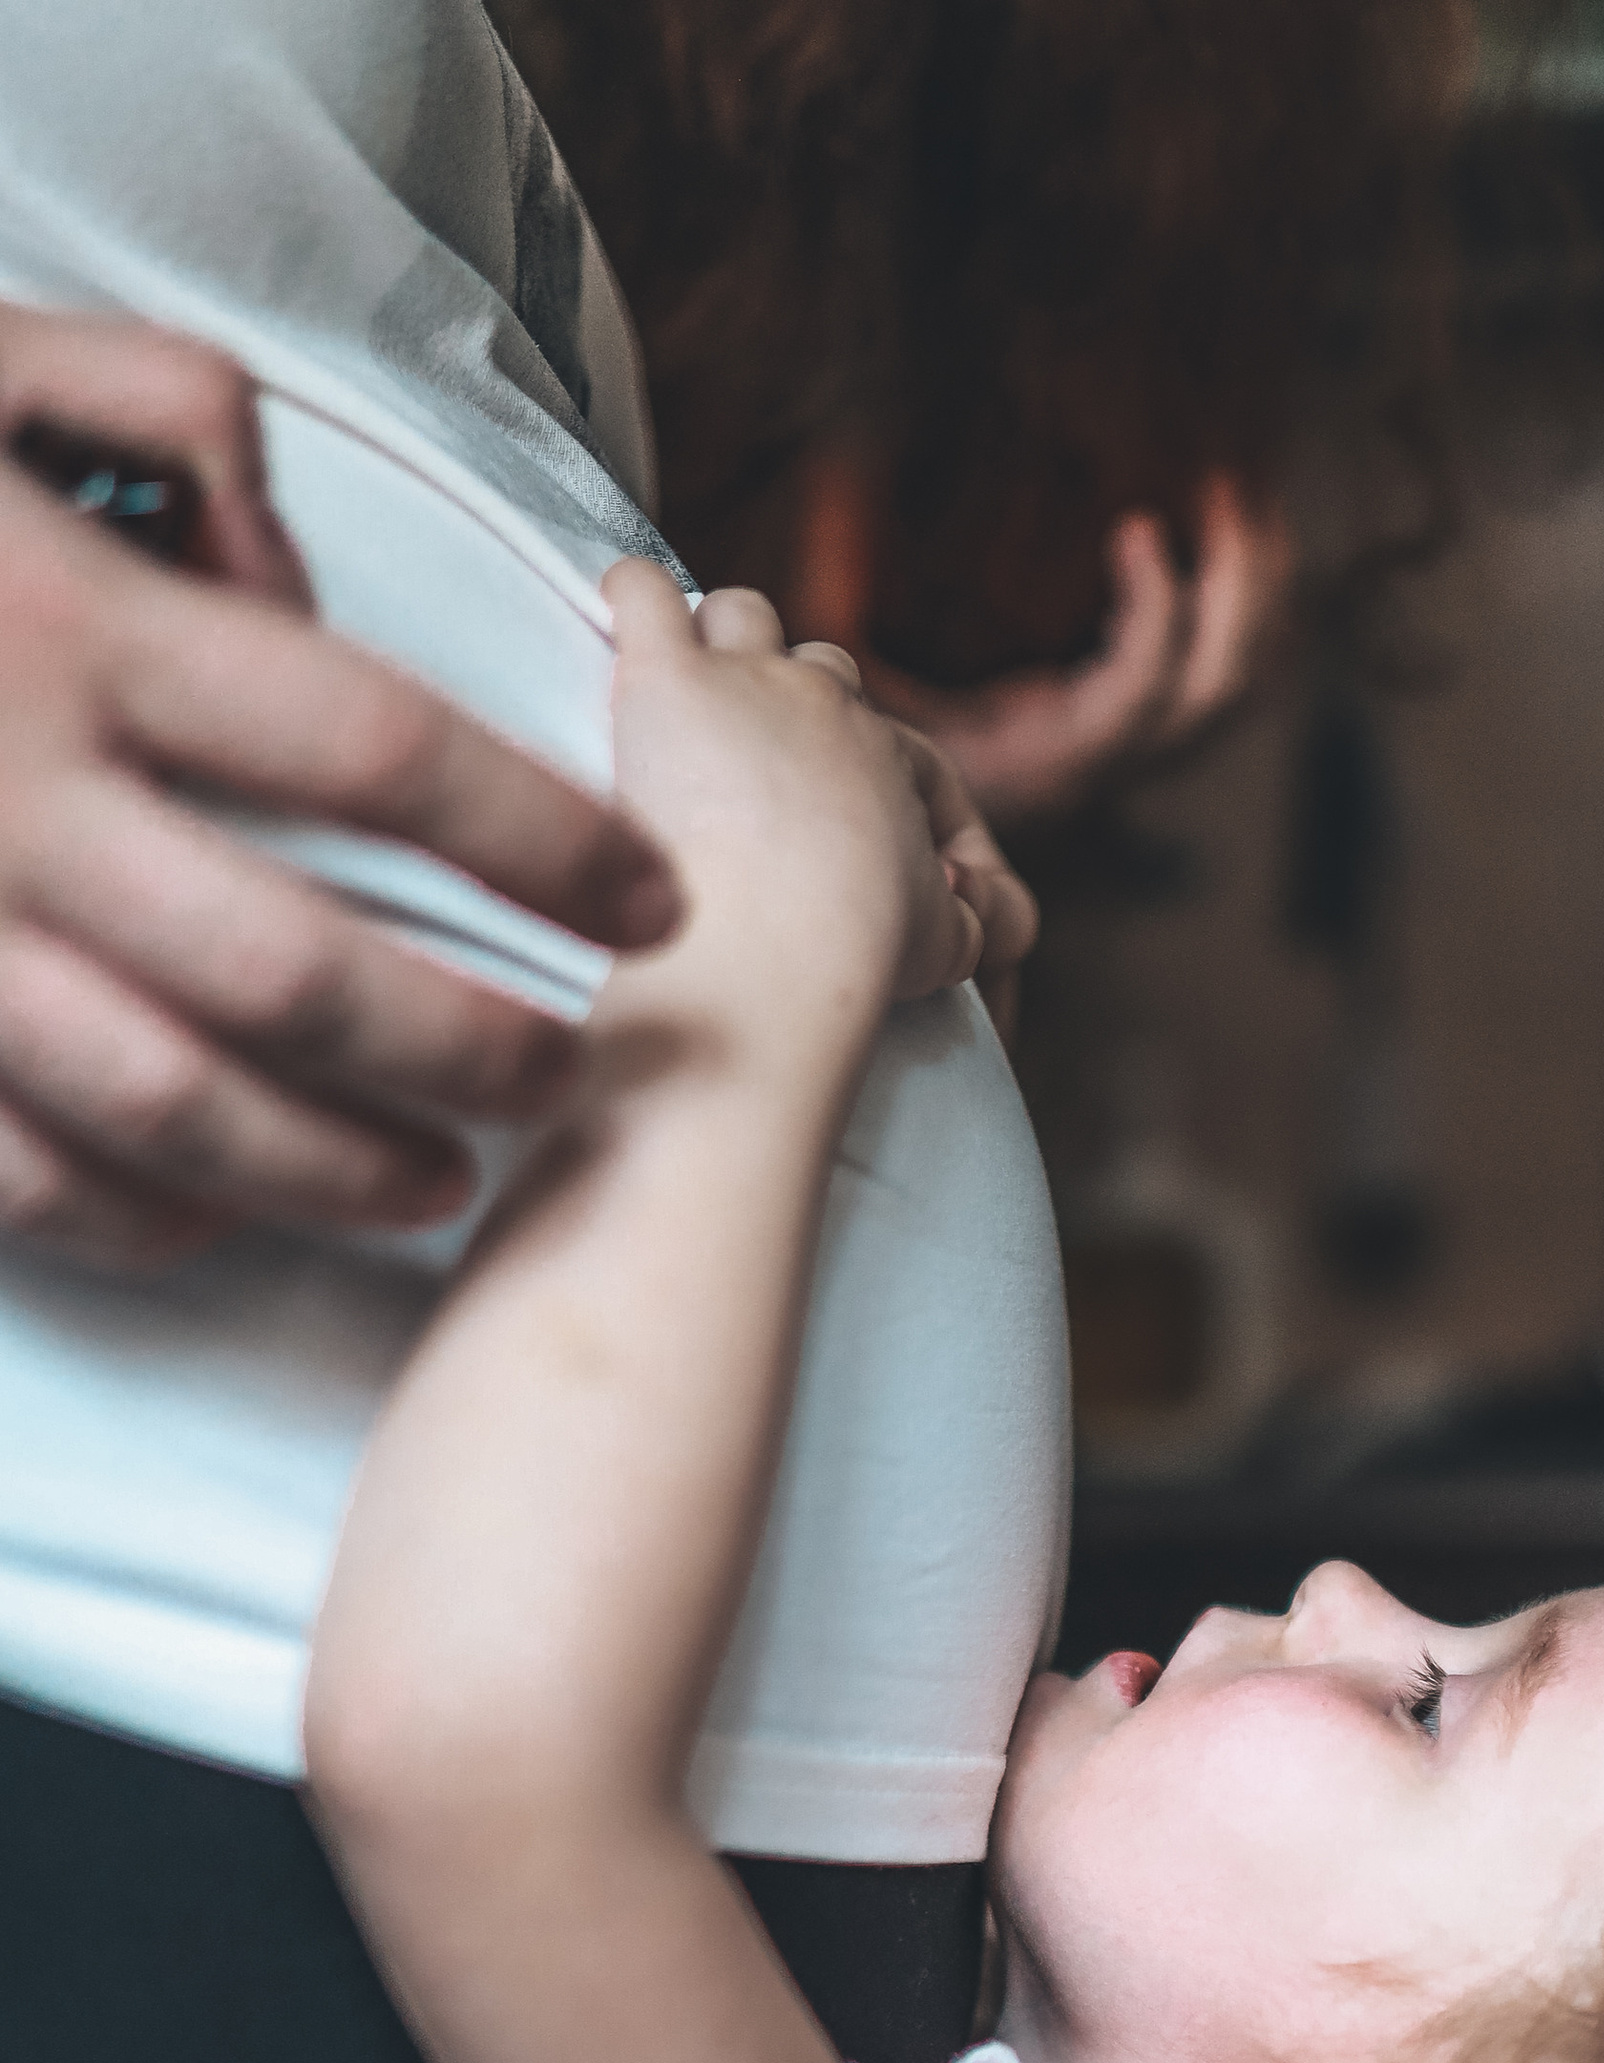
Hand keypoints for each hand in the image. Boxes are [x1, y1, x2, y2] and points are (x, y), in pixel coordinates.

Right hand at [0, 301, 680, 1265]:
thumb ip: (168, 414)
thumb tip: (290, 565)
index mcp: (77, 633)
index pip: (381, 753)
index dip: (546, 837)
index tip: (651, 897)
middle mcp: (19, 805)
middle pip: (308, 972)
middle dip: (474, 1047)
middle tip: (574, 1081)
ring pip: (182, 1109)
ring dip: (338, 1169)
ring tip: (444, 1186)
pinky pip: (32, 1174)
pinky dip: (147, 1217)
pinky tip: (231, 1218)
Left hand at [600, 570, 1031, 1087]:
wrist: (777, 947)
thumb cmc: (854, 953)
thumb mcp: (947, 944)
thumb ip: (969, 920)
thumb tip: (979, 918)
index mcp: (888, 754)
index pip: (894, 744)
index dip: (880, 790)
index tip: (860, 841)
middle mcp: (825, 699)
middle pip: (817, 666)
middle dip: (799, 707)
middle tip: (766, 770)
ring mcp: (745, 681)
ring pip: (739, 614)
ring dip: (720, 645)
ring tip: (696, 700)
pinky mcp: (665, 680)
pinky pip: (641, 591)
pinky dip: (631, 599)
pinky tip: (620, 622)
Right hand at [861, 477, 1294, 827]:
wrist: (926, 842)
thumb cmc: (890, 756)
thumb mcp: (861, 681)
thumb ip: (843, 596)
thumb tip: (829, 480)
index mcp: (1055, 753)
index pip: (1137, 693)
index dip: (1156, 612)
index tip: (1138, 524)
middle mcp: (1114, 762)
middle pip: (1218, 688)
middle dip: (1236, 588)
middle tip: (1225, 489)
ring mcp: (1142, 753)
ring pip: (1243, 686)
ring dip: (1262, 594)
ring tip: (1248, 497)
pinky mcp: (1153, 734)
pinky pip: (1238, 681)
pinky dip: (1260, 615)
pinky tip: (1249, 541)